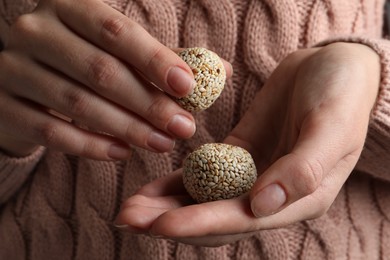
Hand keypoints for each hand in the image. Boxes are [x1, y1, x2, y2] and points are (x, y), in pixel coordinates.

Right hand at [0, 0, 231, 158]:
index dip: (155, 59)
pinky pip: (51, 132)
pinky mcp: (4, 107)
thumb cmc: (86, 63)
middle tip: (184, 128)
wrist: (28, 85)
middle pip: (101, 70)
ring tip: (162, 144)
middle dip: (149, 104)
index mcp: (70, 7)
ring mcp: (13, 69)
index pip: (117, 31)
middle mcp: (37, 31)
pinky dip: (91, 146)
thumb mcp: (121, 52)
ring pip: (78, 103)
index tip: (189, 88)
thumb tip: (221, 70)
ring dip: (127, 128)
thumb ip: (165, 59)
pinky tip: (122, 153)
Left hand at [115, 43, 380, 245]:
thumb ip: (303, 169)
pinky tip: (150, 189)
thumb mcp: (331, 128)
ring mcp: (250, 175)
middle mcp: (270, 195)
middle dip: (172, 221)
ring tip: (129, 208)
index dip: (200, 224)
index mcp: (297, 199)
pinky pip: (202, 174)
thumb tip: (263, 205)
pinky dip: (175, 184)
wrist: (331, 68)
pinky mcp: (236, 155)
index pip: (242, 220)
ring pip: (203, 200)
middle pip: (215, 217)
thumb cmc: (341, 96)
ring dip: (166, 206)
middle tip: (129, 218)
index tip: (161, 225)